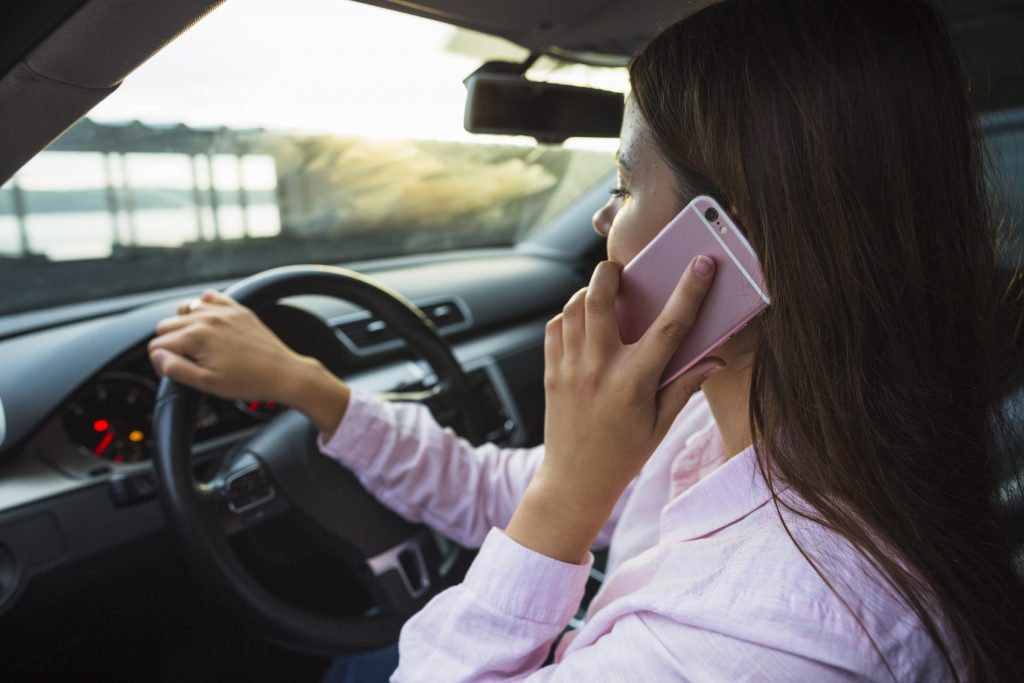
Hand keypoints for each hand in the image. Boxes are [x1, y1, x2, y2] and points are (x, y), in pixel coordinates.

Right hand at [147, 290, 350, 433]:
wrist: (283, 374)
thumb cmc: (248, 382)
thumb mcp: (207, 384)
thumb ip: (176, 369)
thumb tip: (157, 356)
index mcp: (196, 337)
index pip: (157, 345)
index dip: (161, 363)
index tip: (175, 373)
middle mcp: (207, 318)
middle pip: (166, 326)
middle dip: (170, 344)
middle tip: (187, 362)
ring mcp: (224, 311)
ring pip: (184, 309)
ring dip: (184, 326)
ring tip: (197, 346)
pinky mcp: (238, 309)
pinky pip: (209, 297)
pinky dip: (204, 307)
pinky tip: (209, 324)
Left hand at [505, 256, 723, 562]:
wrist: (574, 483)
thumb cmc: (622, 456)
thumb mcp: (661, 425)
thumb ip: (684, 386)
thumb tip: (714, 358)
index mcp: (634, 382)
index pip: (669, 326)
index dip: (690, 291)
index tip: (702, 264)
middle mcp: (599, 369)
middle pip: (599, 299)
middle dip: (610, 273)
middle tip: (620, 268)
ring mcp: (570, 369)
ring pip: (573, 309)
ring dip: (588, 293)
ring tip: (603, 295)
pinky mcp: (551, 374)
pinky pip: (555, 328)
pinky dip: (568, 316)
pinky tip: (582, 322)